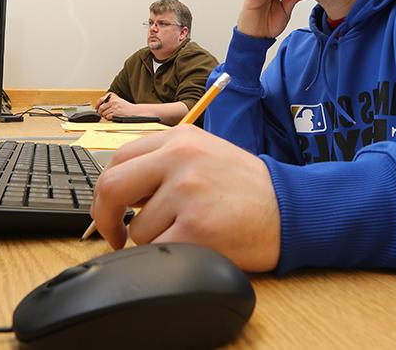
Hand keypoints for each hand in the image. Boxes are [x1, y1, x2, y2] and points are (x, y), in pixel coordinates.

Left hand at [90, 125, 280, 271]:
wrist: (291, 209)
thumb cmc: (248, 189)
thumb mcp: (205, 155)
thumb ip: (163, 164)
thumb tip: (120, 195)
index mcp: (179, 138)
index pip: (119, 159)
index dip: (107, 191)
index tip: (112, 211)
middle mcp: (180, 158)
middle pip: (112, 187)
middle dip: (105, 218)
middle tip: (114, 235)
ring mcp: (187, 191)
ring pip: (137, 229)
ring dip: (153, 241)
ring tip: (189, 233)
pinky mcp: (196, 226)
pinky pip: (156, 250)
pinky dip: (167, 257)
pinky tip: (193, 247)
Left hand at [95, 93, 135, 119]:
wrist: (134, 111)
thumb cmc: (126, 107)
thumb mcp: (118, 101)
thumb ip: (110, 102)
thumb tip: (100, 106)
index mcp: (113, 97)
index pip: (101, 100)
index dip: (97, 105)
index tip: (96, 108)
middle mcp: (113, 101)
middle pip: (101, 108)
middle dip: (101, 112)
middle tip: (103, 114)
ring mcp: (114, 107)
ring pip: (104, 113)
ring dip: (105, 116)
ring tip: (110, 115)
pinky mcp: (116, 113)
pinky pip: (108, 117)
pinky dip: (109, 118)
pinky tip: (112, 117)